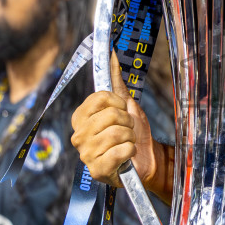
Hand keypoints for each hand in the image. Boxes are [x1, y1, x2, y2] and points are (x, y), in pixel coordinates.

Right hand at [70, 53, 157, 189]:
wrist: (146, 156)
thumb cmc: (133, 130)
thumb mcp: (124, 103)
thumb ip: (114, 80)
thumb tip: (111, 53)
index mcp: (80, 118)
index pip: (100, 98)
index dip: (118, 102)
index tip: (123, 110)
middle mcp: (78, 136)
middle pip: (110, 115)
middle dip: (127, 121)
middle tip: (128, 129)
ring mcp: (86, 155)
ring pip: (117, 133)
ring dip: (130, 137)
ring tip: (127, 142)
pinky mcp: (97, 171)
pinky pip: (120, 151)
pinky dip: (131, 151)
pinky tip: (127, 156)